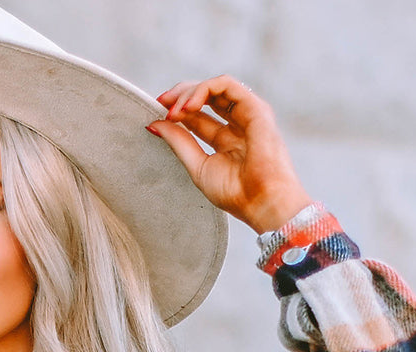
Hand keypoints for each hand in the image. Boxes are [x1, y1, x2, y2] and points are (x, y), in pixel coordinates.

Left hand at [147, 78, 312, 233]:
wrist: (261, 202)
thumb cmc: (236, 193)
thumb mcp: (198, 166)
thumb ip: (178, 143)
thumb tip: (154, 124)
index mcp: (226, 140)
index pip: (197, 116)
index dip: (176, 110)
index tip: (157, 114)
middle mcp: (237, 124)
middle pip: (205, 97)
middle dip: (180, 95)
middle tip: (161, 103)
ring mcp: (247, 113)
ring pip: (214, 87)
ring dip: (190, 92)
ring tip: (174, 110)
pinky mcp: (255, 107)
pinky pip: (226, 85)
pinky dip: (204, 89)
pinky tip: (189, 106)